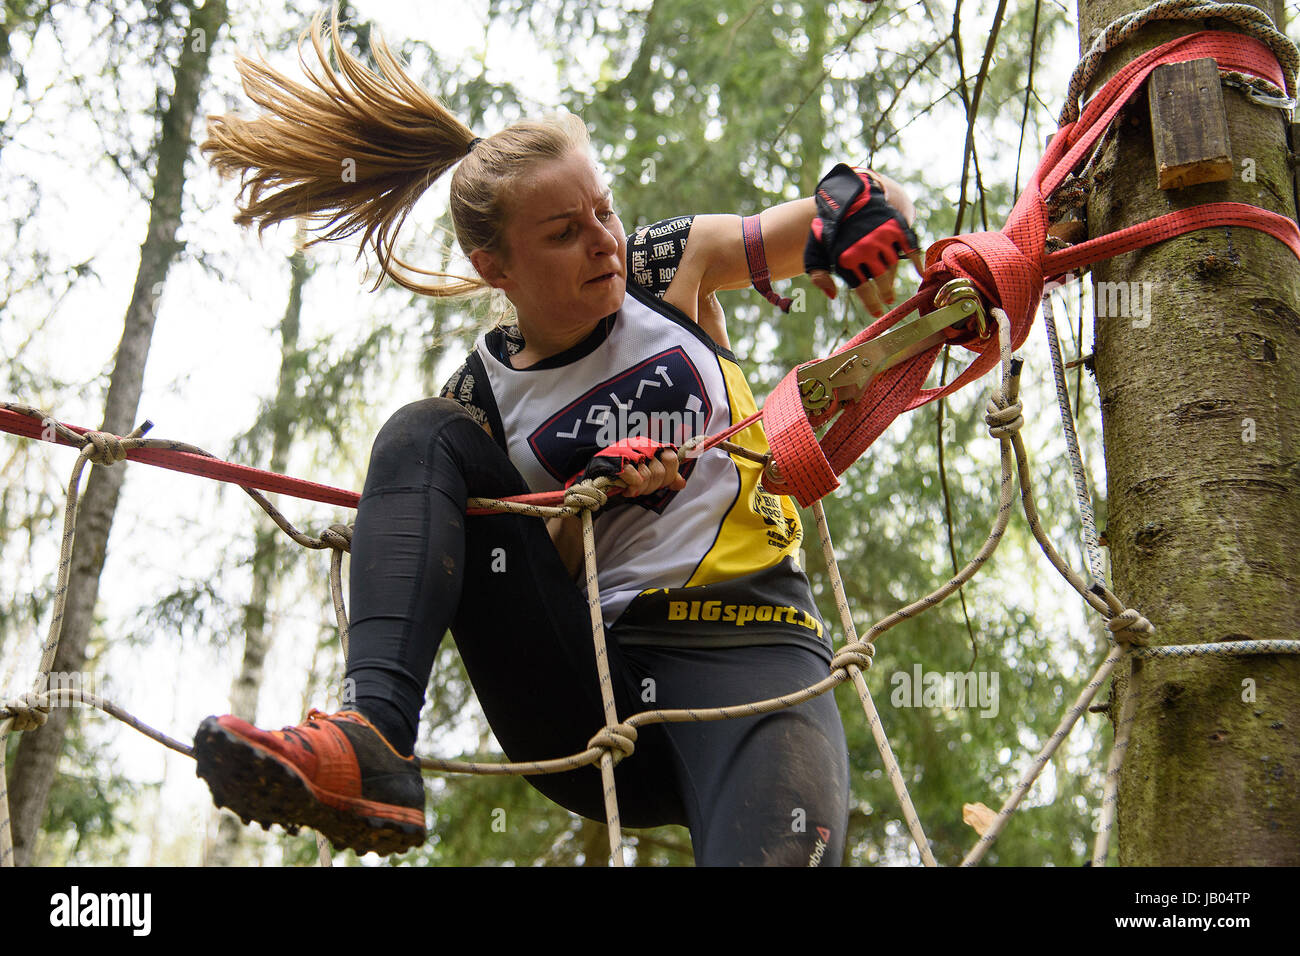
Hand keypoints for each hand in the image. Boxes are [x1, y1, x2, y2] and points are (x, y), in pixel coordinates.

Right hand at [568, 436, 686, 498]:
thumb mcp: (647, 475)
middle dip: (653, 485)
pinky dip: (632, 487)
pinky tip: (626, 489)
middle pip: (661, 469)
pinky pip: (635, 478)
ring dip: (641, 489)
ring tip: (632, 489)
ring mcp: (627, 451)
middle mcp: (639, 444)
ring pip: (649, 475)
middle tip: (641, 488)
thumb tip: (681, 483)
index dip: (668, 475)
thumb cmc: (622, 476)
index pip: (671, 458)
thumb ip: (665, 477)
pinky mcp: (616, 461)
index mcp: (649, 445)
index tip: (658, 483)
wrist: (593, 478)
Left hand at [804, 165, 924, 316]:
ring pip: (893, 266)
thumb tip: (833, 296)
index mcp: (845, 258)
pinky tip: (919, 271)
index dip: (871, 303)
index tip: (877, 312)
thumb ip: (819, 275)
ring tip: (890, 288)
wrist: (847, 195)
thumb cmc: (831, 229)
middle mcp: (865, 249)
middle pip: (881, 280)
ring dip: (893, 280)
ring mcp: (882, 237)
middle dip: (885, 293)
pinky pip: (909, 249)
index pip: (862, 288)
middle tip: (888, 300)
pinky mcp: (895, 226)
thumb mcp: (815, 251)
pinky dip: (916, 262)